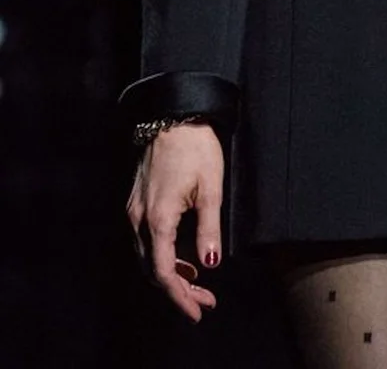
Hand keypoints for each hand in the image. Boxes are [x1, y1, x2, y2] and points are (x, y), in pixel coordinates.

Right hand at [126, 122, 223, 322]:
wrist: (172, 115)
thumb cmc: (195, 147)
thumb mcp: (211, 188)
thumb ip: (209, 229)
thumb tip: (211, 264)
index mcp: (158, 219)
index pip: (164, 272)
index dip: (180, 297)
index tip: (198, 311)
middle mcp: (139, 219)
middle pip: (152, 270)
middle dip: (177, 291)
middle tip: (203, 301)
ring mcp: (134, 210)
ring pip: (147, 257)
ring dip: (170, 275)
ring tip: (196, 284)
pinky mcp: (136, 201)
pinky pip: (145, 241)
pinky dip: (162, 256)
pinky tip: (182, 257)